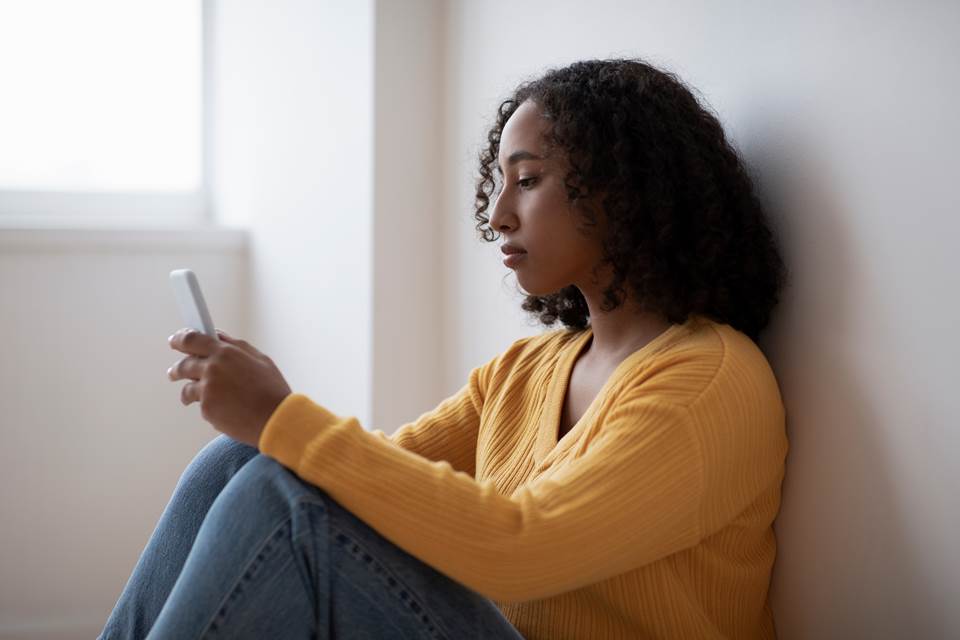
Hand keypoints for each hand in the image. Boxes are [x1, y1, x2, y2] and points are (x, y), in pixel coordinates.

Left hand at [167, 328, 292, 447]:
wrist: (276, 419)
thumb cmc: (272, 390)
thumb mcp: (260, 359)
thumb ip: (236, 346)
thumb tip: (219, 336)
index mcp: (226, 352)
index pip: (192, 339)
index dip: (180, 339)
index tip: (176, 341)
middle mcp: (212, 369)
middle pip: (183, 365)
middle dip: (177, 369)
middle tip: (174, 372)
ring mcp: (208, 390)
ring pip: (187, 389)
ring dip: (187, 392)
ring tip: (189, 397)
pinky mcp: (206, 409)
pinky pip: (201, 406)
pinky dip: (208, 407)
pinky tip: (222, 410)